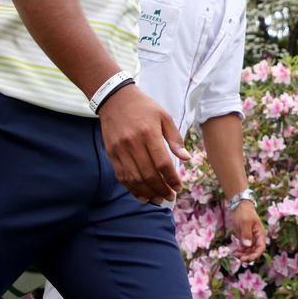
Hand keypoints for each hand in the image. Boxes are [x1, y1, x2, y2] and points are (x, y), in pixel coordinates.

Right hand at [97, 84, 189, 201]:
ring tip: (159, 200)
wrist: (115, 98)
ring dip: (148, 193)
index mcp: (149, 133)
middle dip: (161, 189)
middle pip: (148, 174)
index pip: (162, 163)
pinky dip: (132, 189)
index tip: (179, 187)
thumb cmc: (144, 107)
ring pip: (134, 178)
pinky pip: (121, 176)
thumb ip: (175, 138)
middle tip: (170, 197)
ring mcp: (120, 149)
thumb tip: (186, 158)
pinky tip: (143, 196)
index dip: (171, 178)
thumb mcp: (164, 116)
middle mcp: (133, 143)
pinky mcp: (111, 153)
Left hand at [230, 202, 265, 262]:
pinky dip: (240, 252)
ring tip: (235, 254)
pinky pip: (244, 249)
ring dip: (243, 255)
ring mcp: (250, 239)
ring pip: (249, 252)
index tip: (247, 259)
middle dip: (248, 257)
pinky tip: (234, 251)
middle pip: (255, 252)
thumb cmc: (244, 212)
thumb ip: (246, 234)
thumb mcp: (245, 221)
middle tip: (240, 258)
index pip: (261, 248)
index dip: (255, 255)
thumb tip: (247, 245)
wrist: (239, 206)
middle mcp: (256, 238)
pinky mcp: (244, 238)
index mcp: (260, 234)